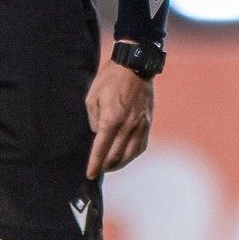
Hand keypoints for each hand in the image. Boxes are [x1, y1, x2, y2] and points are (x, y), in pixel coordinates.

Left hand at [85, 58, 153, 177]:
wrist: (135, 65)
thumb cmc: (110, 78)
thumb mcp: (92, 97)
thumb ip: (93, 119)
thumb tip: (98, 134)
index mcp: (111, 118)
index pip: (101, 149)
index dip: (94, 164)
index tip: (90, 174)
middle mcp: (128, 125)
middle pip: (116, 156)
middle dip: (105, 166)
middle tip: (98, 169)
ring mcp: (140, 125)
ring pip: (131, 154)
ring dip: (119, 164)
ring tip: (110, 166)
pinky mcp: (148, 122)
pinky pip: (141, 146)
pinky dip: (132, 155)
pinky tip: (125, 155)